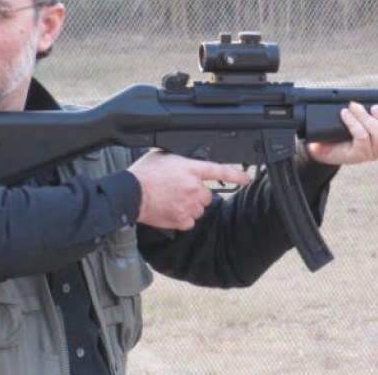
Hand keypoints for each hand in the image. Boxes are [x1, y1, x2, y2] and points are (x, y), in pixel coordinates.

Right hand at [127, 150, 249, 229]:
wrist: (130, 194)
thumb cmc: (143, 174)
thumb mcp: (163, 157)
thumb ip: (180, 160)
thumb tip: (185, 163)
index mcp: (191, 169)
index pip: (220, 171)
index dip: (237, 175)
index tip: (246, 179)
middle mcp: (194, 187)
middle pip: (207, 194)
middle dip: (196, 194)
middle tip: (179, 191)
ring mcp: (189, 205)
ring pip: (199, 209)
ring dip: (190, 206)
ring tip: (171, 200)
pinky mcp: (182, 220)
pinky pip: (189, 221)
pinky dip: (182, 218)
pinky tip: (170, 210)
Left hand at [307, 102, 377, 164]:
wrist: (325, 146)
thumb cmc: (345, 131)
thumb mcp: (362, 119)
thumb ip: (372, 112)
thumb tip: (373, 99)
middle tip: (375, 107)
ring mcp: (372, 153)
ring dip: (367, 118)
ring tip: (354, 107)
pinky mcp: (359, 154)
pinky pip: (361, 137)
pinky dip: (354, 122)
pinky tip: (346, 114)